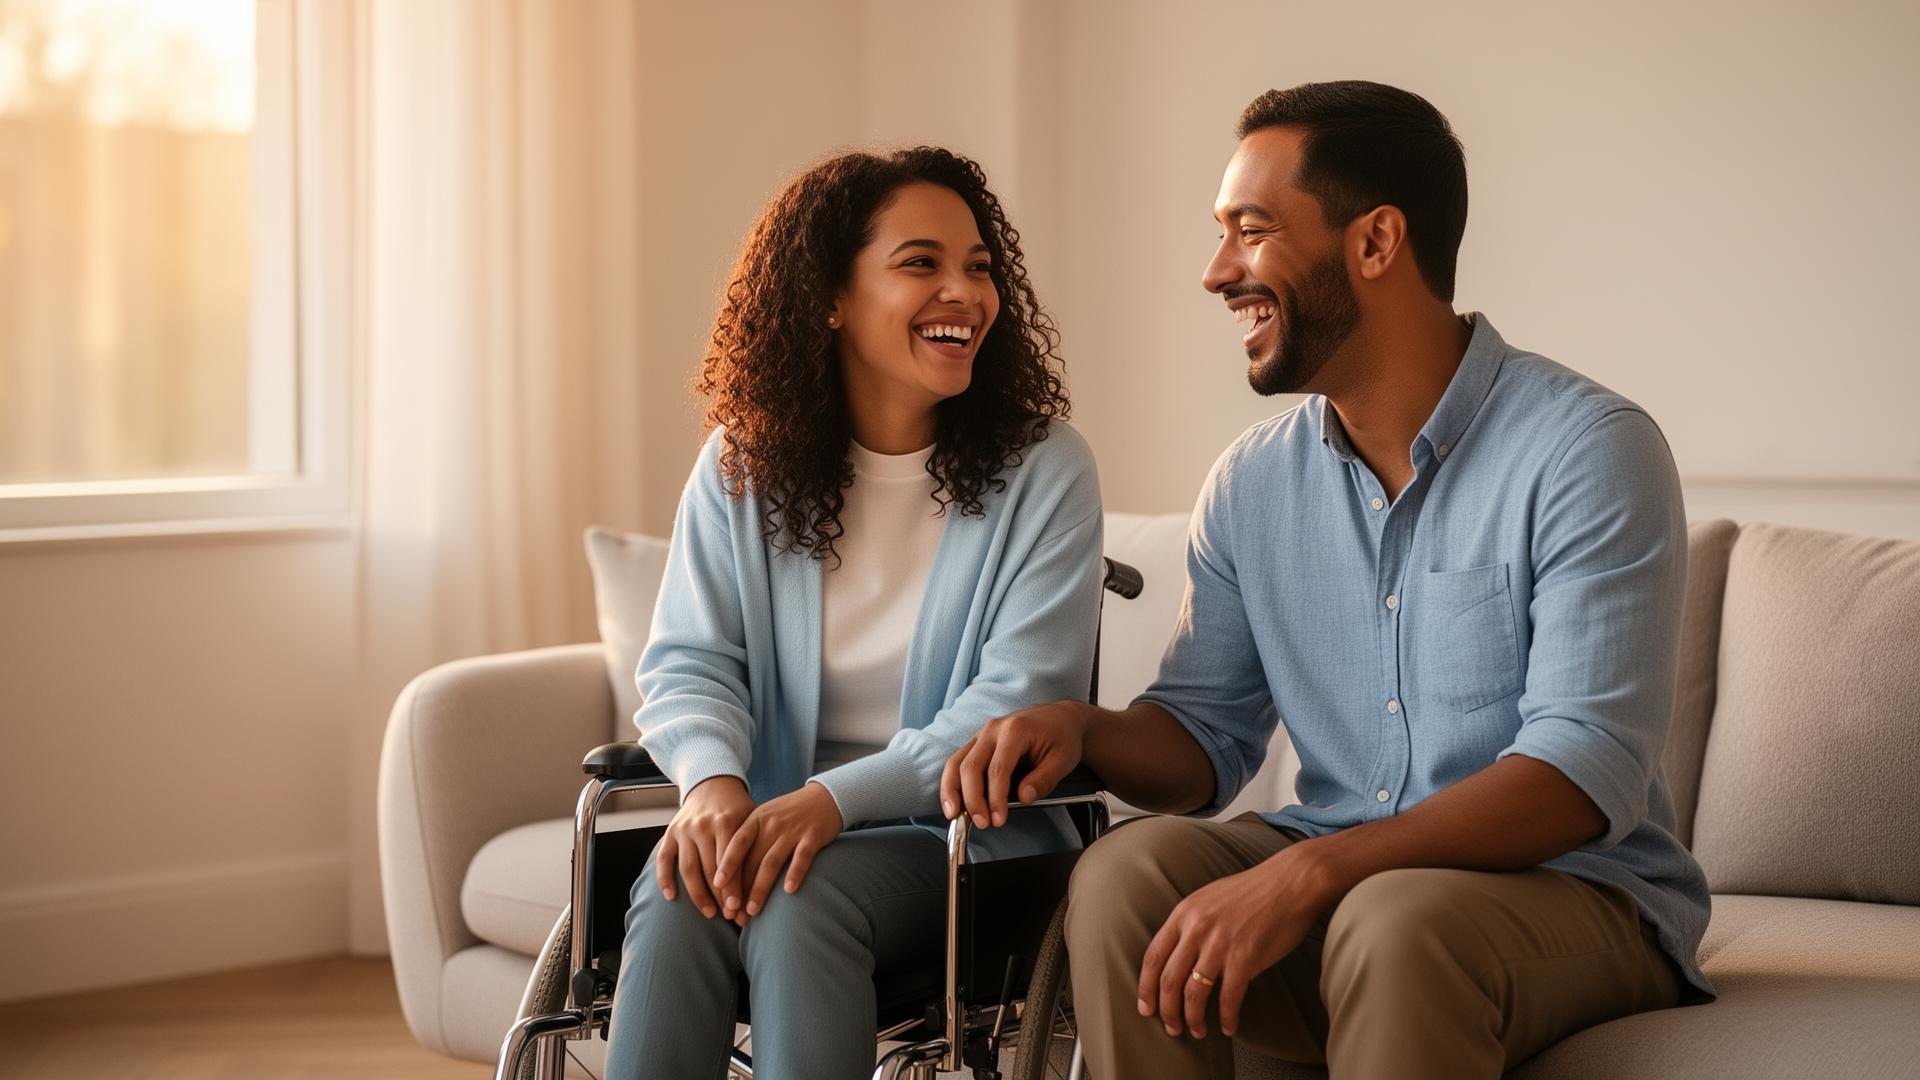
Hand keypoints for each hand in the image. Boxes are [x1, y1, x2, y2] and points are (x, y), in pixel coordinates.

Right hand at [655, 775, 754, 917]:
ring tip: (710, 913)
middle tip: (729, 916)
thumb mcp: (751, 818)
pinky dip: (665, 879)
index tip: (739, 909)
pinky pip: (664, 859)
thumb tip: (768, 881)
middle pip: (710, 869)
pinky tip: (671, 898)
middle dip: (720, 897)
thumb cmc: (737, 807)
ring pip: (688, 869)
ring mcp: (684, 830)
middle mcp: (702, 826)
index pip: (730, 862)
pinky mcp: (670, 833)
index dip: (734, 888)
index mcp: (725, 822)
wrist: (712, 783)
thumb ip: (757, 844)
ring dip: (698, 895)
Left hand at [713, 781, 844, 924]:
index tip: (716, 886)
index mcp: (756, 818)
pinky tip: (788, 891)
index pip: (737, 843)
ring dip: (760, 888)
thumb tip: (729, 875)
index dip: (727, 864)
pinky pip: (802, 857)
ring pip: (772, 863)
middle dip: (741, 888)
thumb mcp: (765, 817)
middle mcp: (772, 823)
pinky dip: (794, 874)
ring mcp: (793, 830)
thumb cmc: (789, 813)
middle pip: (752, 859)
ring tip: (752, 911)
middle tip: (733, 913)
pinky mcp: (813, 836)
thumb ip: (749, 840)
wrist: (825, 796)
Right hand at [940, 700, 1089, 828]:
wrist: (1060, 718)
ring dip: (952, 791)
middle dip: (972, 799)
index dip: (996, 798)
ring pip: (956, 762)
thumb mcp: (1063, 760)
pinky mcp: (978, 743)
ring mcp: (982, 735)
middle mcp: (993, 729)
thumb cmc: (1062, 737)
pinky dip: (952, 783)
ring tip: (954, 815)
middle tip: (982, 822)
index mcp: (1015, 730)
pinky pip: (957, 762)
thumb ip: (1044, 780)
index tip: (999, 819)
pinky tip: (953, 802)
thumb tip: (1024, 798)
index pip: (998, 769)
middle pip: (971, 766)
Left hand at [1136, 843, 1340, 1039]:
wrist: (1290, 882)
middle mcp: (1196, 929)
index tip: (1145, 1008)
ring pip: (1194, 994)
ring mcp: (1220, 944)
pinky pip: (1228, 998)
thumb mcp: (1207, 899)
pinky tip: (1228, 1026)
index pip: (1153, 957)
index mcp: (1183, 913)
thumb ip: (1188, 924)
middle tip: (1171, 1028)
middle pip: (1169, 980)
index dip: (1146, 987)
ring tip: (1197, 1031)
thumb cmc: (1252, 891)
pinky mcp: (1245, 958)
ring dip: (1193, 1019)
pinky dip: (1226, 1018)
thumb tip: (1176, 955)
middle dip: (1167, 1011)